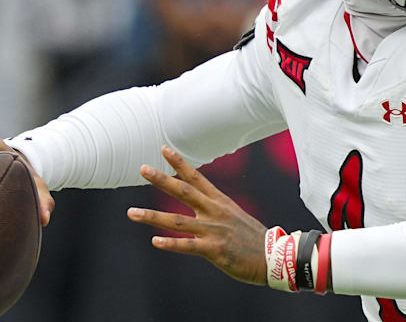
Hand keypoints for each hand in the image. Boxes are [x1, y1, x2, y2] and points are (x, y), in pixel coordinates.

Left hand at [128, 146, 267, 284]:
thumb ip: (215, 210)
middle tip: (143, 168)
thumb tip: (201, 207)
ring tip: (131, 212)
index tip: (164, 149)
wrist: (274, 256)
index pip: (196, 177)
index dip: (179, 163)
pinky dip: (171, 243)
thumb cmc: (254, 238)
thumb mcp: (235, 216)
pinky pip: (188, 246)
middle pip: (184, 192)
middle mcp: (214, 212)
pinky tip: (155, 241)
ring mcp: (214, 230)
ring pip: (178, 221)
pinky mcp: (215, 250)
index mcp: (220, 202)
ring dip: (153, 216)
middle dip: (162, 179)